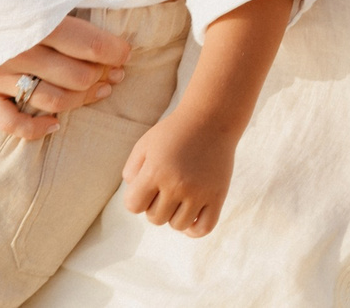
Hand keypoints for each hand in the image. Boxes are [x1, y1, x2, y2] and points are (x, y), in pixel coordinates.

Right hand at [0, 16, 132, 140]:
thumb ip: (71, 2)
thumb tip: (116, 12)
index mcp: (35, 20)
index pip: (91, 46)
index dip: (116, 53)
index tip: (124, 53)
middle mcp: (16, 51)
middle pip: (76, 76)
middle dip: (103, 76)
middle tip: (114, 72)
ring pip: (53, 100)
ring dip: (83, 99)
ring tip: (100, 90)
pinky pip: (11, 124)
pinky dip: (36, 129)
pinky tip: (55, 124)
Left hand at [121, 106, 238, 236]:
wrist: (212, 118)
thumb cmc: (174, 132)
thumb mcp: (144, 145)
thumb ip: (130, 172)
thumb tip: (136, 202)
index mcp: (156, 172)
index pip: (133, 206)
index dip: (136, 198)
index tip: (146, 185)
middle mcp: (178, 184)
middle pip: (155, 218)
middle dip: (156, 205)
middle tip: (165, 186)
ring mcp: (200, 192)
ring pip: (177, 225)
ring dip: (173, 215)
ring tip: (179, 196)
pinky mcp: (218, 195)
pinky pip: (204, 227)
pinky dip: (193, 230)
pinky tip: (190, 217)